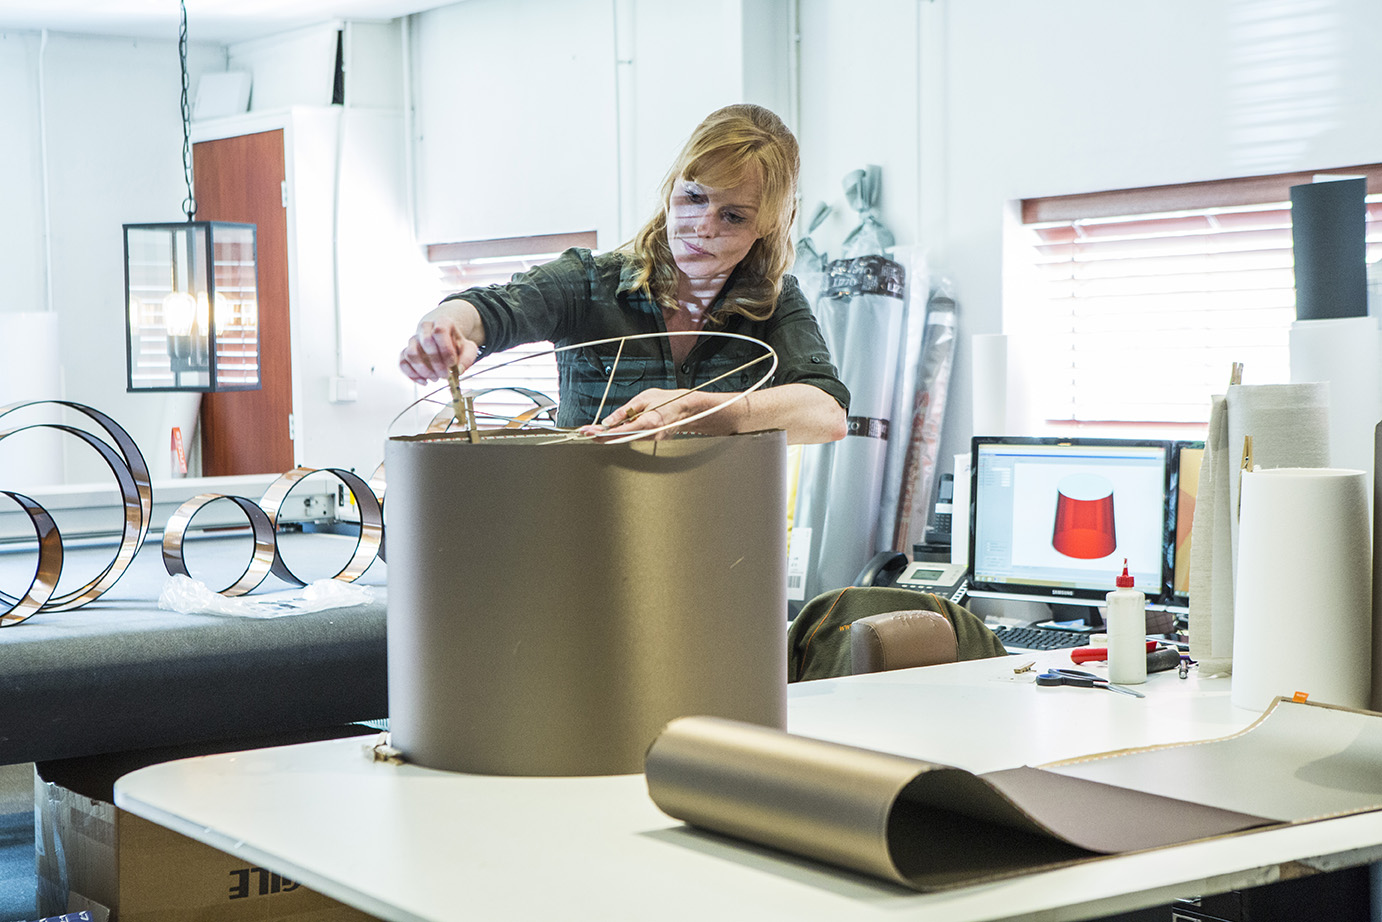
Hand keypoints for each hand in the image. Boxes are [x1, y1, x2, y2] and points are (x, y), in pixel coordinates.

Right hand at [399, 301, 482, 383]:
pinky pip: (402, 362)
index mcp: (442, 322)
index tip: (452, 364)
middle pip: (425, 342)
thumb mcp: (468, 348)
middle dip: (436, 362)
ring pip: (411, 353)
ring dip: (423, 370)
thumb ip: (467, 358)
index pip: (440, 331)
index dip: (445, 349)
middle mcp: (425, 328)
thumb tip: (458, 370)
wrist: (443, 339)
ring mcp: (413, 339)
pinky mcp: (406, 351)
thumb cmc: (455, 343)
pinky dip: (412, 375)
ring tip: (435, 378)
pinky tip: (424, 381)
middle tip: (445, 375)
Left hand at [579, 388, 702, 440]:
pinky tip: (614, 430)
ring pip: (626, 439)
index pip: (619, 431)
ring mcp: (652, 439)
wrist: (687, 409)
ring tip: (596, 431)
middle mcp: (650, 434)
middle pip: (620, 438)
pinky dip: (623, 434)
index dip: (602, 433)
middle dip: (601, 436)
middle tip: (586, 433)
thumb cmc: (668, 400)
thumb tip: (607, 421)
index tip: (588, 432)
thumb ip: (624, 411)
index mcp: (648, 422)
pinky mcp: (653, 440)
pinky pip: (634, 437)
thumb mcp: (643, 398)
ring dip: (611, 435)